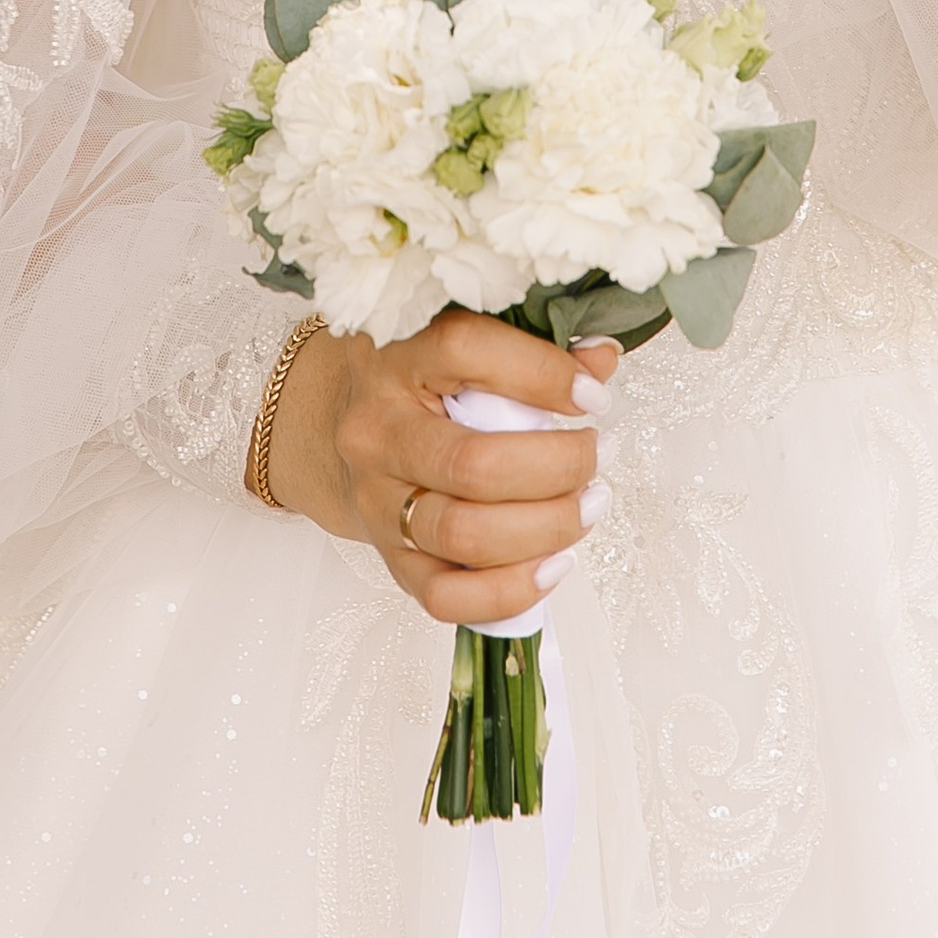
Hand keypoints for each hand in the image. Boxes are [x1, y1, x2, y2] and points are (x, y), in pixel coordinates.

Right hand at [264, 310, 618, 623]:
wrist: (336, 426)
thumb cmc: (414, 378)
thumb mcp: (459, 340)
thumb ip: (532, 344)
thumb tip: (601, 361)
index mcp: (395, 356)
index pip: (466, 350)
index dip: (543, 375)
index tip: (592, 395)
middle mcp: (377, 431)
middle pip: (474, 465)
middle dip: (558, 468)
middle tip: (595, 456)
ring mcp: (377, 502)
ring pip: (464, 535)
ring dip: (546, 528)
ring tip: (587, 506)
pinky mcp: (389, 558)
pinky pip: (446, 597)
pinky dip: (511, 590)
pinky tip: (553, 562)